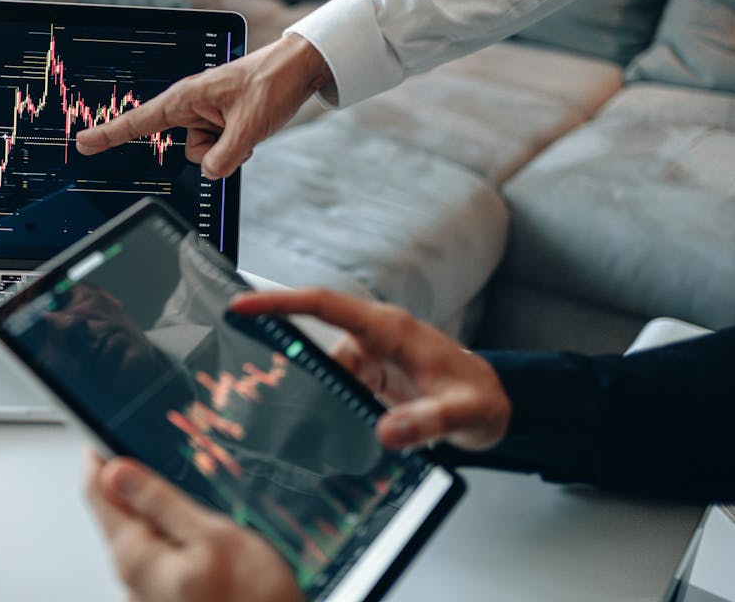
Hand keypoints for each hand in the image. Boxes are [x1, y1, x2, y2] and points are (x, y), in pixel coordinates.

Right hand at [74, 34, 333, 179]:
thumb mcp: (250, 127)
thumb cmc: (272, 85)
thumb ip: (225, 158)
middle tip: (242, 126)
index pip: (139, 121)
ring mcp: (206, 115)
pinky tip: (252, 127)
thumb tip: (210, 174)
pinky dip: (236, 145)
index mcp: (186, 98)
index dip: (109, 134)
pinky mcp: (220, 121)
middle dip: (215, 150)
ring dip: (230, 148)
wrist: (299, 68)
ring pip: (205, 153)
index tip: (82, 143)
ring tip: (250, 122)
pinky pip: (219, 149)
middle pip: (187, 149)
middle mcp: (191, 107)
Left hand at [83, 451, 299, 601]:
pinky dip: (173, 537)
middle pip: (118, 514)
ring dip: (159, 512)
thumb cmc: (253, 601)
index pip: (97, 493)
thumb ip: (161, 504)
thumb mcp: (213, 537)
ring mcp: (146, 593)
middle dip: (136, 485)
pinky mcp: (164, 599)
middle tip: (167, 462)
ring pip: (141, 534)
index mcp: (136, 557)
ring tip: (199, 506)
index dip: (99, 456)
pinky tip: (203, 536)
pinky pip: (158, 556)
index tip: (104, 430)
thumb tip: (118, 471)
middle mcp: (132, 579)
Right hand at [230, 287, 510, 450]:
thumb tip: (386, 432)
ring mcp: (368, 357)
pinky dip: (318, 403)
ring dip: (301, 390)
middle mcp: (373, 337)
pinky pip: (330, 385)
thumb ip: (429, 422)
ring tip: (276, 416)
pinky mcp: (365, 378)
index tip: (242, 305)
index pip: (326, 305)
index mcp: (390, 329)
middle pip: (311, 339)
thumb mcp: (464, 414)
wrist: (492, 405)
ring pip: (318, 368)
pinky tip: (308, 426)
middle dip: (276, 354)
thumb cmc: (481, 400)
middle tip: (241, 378)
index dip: (282, 302)